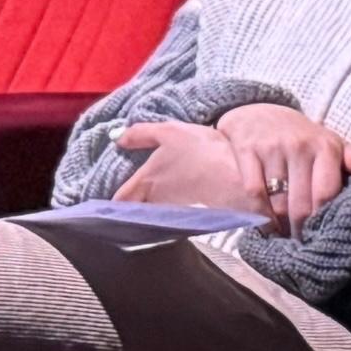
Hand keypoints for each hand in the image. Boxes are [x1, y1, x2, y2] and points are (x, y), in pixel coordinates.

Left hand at [112, 119, 268, 214]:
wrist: (240, 177)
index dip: (112, 202)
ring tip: (155, 200)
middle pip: (134, 212)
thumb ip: (140, 135)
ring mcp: (173, 214)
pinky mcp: (192, 218)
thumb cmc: (203, 152)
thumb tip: (118, 139)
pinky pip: (173, 218)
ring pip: (153, 215)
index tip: (110, 199)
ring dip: (151, 211)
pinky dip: (171, 213)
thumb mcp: (170, 132)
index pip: (118, 201)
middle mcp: (154, 204)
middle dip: (129, 209)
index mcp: (145, 183)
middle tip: (131, 201)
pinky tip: (178, 202)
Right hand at [211, 102, 350, 228]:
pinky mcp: (247, 150)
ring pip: (277, 203)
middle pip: (300, 205)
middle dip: (301, 231)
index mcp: (326, 147)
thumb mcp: (332, 146)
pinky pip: (254, 193)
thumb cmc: (303, 138)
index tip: (322, 238)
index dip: (322, 221)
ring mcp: (272, 148)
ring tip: (285, 239)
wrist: (260, 111)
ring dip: (280, 227)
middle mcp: (299, 145)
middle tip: (302, 246)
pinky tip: (265, 226)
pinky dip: (259, 215)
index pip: (326, 194)